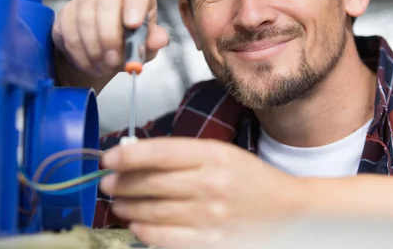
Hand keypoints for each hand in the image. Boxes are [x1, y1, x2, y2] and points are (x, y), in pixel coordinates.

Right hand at [52, 0, 169, 79]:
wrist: (100, 58)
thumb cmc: (128, 46)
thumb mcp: (146, 47)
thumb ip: (153, 42)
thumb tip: (160, 39)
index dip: (135, 2)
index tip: (133, 24)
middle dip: (110, 35)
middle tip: (114, 60)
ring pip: (85, 17)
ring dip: (95, 49)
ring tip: (104, 67)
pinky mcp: (66, 11)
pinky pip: (68, 30)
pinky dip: (80, 53)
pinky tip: (90, 64)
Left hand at [99, 138, 302, 247]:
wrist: (286, 210)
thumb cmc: (249, 178)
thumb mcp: (221, 154)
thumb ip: (182, 154)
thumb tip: (134, 156)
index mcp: (215, 155)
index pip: (161, 152)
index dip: (129, 155)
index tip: (109, 157)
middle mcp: (211, 184)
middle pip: (152, 183)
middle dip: (121, 182)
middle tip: (107, 181)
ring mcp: (210, 216)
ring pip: (152, 210)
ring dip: (126, 206)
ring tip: (116, 202)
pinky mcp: (209, 241)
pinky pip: (165, 238)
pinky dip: (143, 230)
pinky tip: (135, 223)